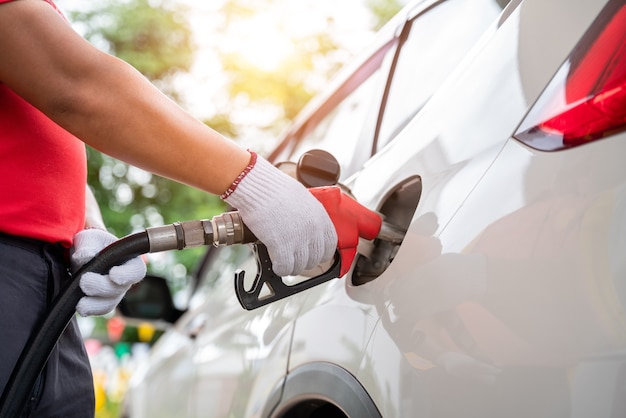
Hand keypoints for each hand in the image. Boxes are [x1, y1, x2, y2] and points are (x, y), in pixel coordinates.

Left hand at [71, 228, 145, 315]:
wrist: (83, 253)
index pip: (136, 271)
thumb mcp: (88, 238)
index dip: (127, 275)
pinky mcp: (101, 301)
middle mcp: (125, 280)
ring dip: (95, 304)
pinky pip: (99, 309)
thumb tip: (86, 256)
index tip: (113, 274)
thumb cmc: (92, 243)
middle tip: (84, 281)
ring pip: (109, 303)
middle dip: (101, 287)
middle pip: (119, 289)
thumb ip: (87, 245)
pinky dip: (90, 309)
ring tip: (80, 302)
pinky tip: (79, 305)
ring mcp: (114, 292)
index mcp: (129, 261)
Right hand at [222, 153, 336, 275]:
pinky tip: (275, 264)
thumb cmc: (275, 189)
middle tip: (293, 258)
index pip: (329, 246)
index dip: (320, 253)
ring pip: (300, 266)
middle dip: (304, 261)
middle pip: (315, 259)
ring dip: (291, 267)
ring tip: (283, 262)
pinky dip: (280, 269)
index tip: (312, 254)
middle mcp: (314, 230)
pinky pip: (285, 267)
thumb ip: (308, 216)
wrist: (259, 187)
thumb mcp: (302, 200)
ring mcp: (299, 240)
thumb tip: (306, 228)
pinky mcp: (282, 247)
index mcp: (321, 217)